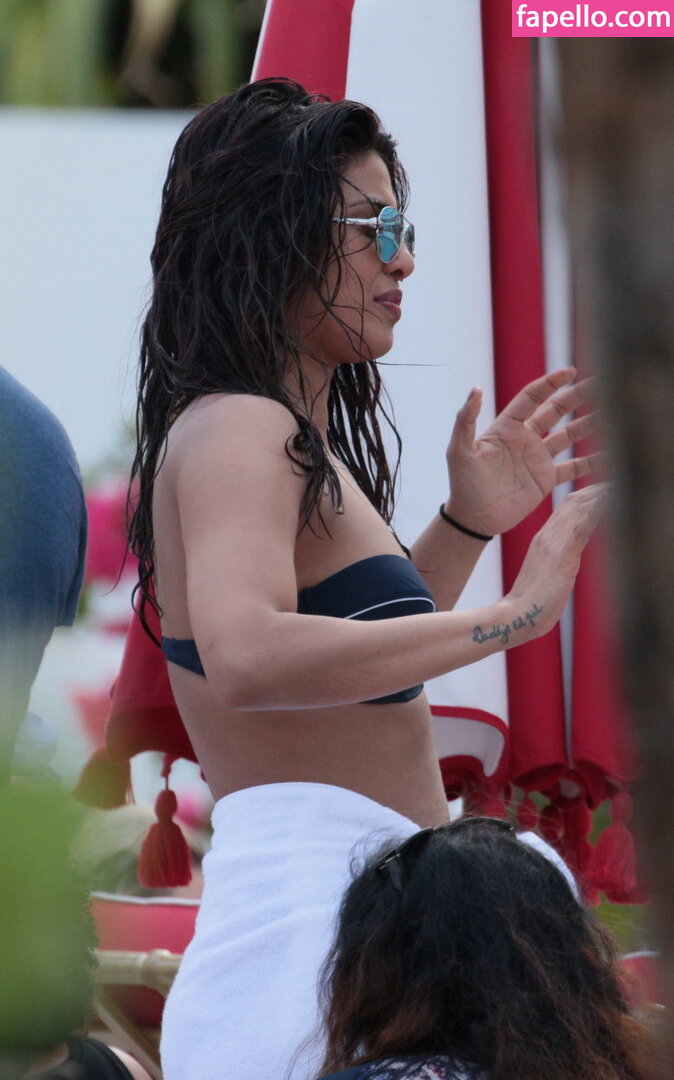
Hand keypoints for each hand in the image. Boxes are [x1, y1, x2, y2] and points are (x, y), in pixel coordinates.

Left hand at [444, 368, 602, 536]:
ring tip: (611, 413)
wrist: (473, 518)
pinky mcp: (545, 479)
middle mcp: (525, 439)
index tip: (569, 372)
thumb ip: (466, 420)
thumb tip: (476, 389)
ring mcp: (537, 458)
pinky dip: (591, 462)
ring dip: (588, 424)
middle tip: (600, 384)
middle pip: (555, 411)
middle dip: (576, 397)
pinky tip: (610, 454)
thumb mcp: (459, 450)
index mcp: (506, 427)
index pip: (532, 398)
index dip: (550, 383)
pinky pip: (573, 467)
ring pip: (568, 436)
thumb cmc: (462, 484)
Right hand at [503, 483, 606, 641]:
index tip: (605, 488)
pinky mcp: (563, 554)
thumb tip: (569, 561)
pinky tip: (611, 499)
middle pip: (575, 501)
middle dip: (598, 489)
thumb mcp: (548, 574)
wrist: (518, 614)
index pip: (567, 507)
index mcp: (544, 539)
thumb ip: (558, 560)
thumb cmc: (533, 602)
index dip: (587, 495)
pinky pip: (583, 525)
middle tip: (617, 481)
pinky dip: (598, 510)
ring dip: (601, 494)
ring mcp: (554, 542)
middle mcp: (548, 535)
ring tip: (618, 483)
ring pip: (580, 507)